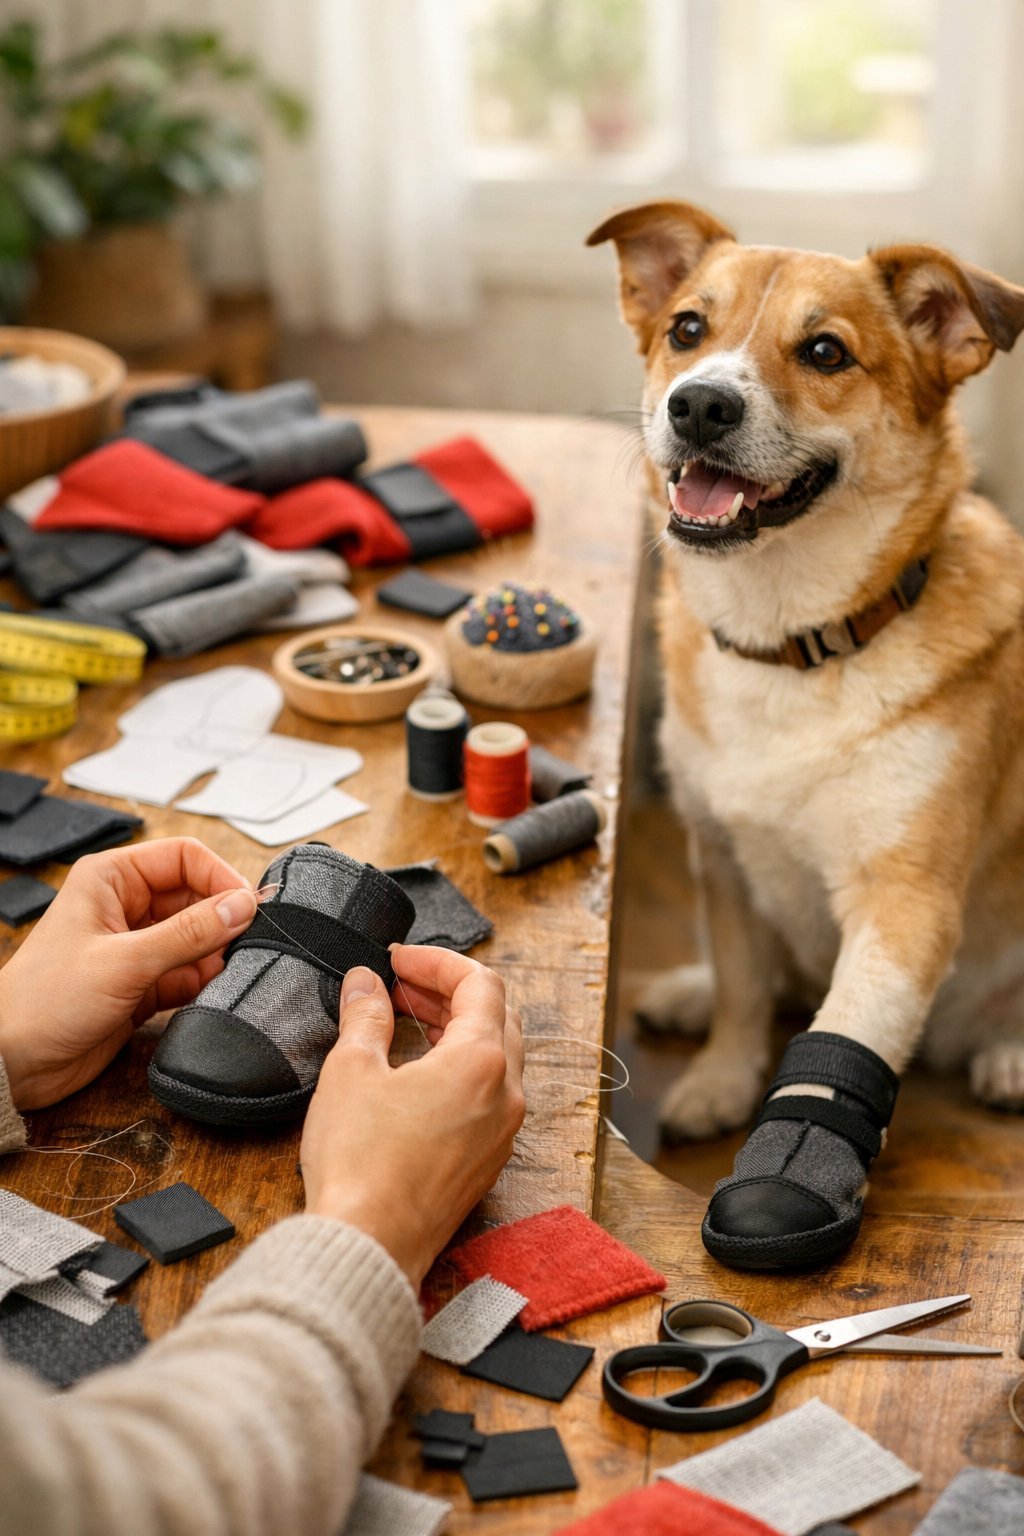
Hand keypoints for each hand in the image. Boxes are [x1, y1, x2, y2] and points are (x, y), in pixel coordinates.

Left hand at [0, 838, 256, 1110]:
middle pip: (195, 897)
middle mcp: (126, 907)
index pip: (182, 857)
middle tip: (250, 941)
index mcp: (112, 879)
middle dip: (222, 919)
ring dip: (216, 953)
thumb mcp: (124, 961)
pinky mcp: (143, 984)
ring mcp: (136, 947)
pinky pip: (188, 973)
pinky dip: (204, 982)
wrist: (14, 1062)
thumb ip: (188, 934)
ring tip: (233, 970)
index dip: (219, 876)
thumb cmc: (44, 1000)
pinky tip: (214, 991)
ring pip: (196, 937)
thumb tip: (242, 907)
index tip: (249, 906)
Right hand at [300, 945, 524, 1285]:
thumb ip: (366, 1016)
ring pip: (496, 1056)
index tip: (398, 959)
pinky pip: (488, 1095)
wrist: (368, 1247)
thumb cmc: (360, 1164)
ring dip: (456, 1027)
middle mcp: (506, 1094)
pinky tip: (418, 1071)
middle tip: (402, 984)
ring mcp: (502, 1131)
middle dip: (449, 991)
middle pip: (495, 1016)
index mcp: (482, 1062)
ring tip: (408, 1018)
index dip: (436, 961)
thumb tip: (366, 983)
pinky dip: (460, 1067)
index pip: (479, 983)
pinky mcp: (486, 1161)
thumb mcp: (352, 1071)